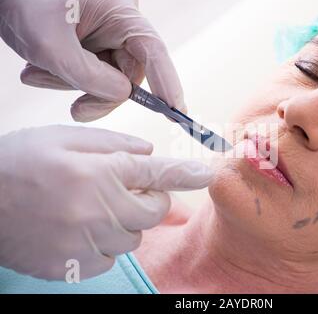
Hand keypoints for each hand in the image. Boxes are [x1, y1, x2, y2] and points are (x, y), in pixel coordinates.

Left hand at [0, 0, 184, 120]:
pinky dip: (64, 80)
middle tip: (77, 110)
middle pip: (127, 76)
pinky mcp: (90, 49)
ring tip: (35, 74)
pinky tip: (37, 71)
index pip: (153, 52)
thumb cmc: (23, 0)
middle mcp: (118, 27)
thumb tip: (122, 95)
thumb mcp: (51, 45)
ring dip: (72, 86)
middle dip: (98, 95)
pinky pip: (89, 76)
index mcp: (120, 15)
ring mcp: (104, 39)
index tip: (177, 112)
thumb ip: (89, 76)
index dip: (168, 83)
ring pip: (106, 81)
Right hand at [0, 125, 212, 279]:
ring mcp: (86, 243)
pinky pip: (110, 256)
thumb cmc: (20, 163)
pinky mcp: (74, 267)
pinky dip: (104, 242)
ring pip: (133, 235)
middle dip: (146, 197)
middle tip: (120, 186)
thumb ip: (114, 144)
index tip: (208, 174)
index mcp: (98, 173)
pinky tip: (78, 227)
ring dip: (123, 220)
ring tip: (89, 206)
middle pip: (153, 210)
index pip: (157, 174)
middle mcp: (98, 211)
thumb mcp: (65, 139)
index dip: (187, 174)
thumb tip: (149, 153)